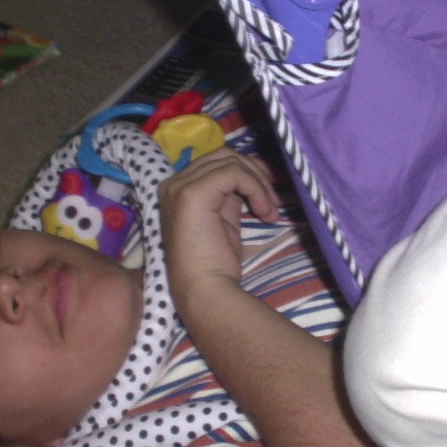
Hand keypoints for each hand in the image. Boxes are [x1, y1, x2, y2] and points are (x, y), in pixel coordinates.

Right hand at [158, 148, 278, 307]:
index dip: (246, 172)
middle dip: (254, 172)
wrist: (205, 290)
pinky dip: (256, 188)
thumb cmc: (215, 264)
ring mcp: (180, 186)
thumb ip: (229, 196)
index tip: (268, 194)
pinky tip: (264, 211)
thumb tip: (249, 178)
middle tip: (274, 199)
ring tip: (270, 210)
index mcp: (177, 190)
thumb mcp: (224, 220)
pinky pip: (234, 173)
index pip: (215, 163)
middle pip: (223, 156)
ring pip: (231, 162)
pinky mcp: (194, 192)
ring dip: (258, 183)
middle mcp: (173, 184)